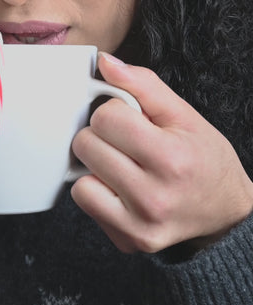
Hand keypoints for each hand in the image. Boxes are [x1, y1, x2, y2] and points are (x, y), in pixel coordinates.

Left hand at [71, 53, 252, 253]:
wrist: (226, 213)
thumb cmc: (206, 160)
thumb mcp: (185, 115)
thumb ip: (143, 85)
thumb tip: (105, 62)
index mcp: (170, 159)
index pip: (105, 118)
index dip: (114, 112)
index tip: (132, 121)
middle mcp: (153, 197)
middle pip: (86, 146)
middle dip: (101, 136)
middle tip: (126, 142)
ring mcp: (139, 225)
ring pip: (79, 180)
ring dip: (95, 167)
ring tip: (123, 165)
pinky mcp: (128, 242)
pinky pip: (86, 205)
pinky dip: (97, 192)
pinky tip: (121, 188)